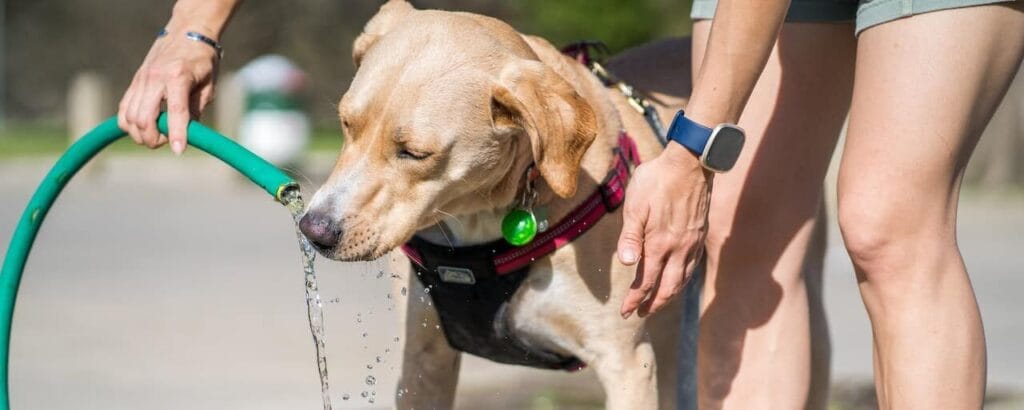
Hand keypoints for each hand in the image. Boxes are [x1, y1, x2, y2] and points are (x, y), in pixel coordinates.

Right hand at [118, 29, 218, 154]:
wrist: (186, 33)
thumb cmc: (202, 61)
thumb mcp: (208, 85)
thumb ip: (196, 109)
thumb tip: (187, 134)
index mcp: (178, 76)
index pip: (175, 111)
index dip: (177, 134)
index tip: (179, 151)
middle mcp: (155, 77)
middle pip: (144, 118)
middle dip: (153, 138)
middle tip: (167, 142)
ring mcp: (141, 79)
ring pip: (130, 117)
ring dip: (141, 134)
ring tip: (157, 136)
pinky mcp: (134, 82)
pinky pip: (123, 109)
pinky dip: (129, 124)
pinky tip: (142, 128)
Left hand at [617, 143, 711, 317]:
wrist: (691, 162)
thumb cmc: (657, 180)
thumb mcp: (636, 205)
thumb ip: (630, 236)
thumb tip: (626, 264)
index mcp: (659, 243)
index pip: (646, 281)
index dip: (635, 299)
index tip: (625, 312)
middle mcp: (679, 249)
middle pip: (667, 288)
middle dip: (652, 305)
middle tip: (639, 314)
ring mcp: (692, 243)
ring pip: (682, 280)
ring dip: (668, 296)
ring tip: (656, 303)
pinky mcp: (700, 235)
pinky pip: (692, 267)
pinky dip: (682, 280)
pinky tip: (677, 280)